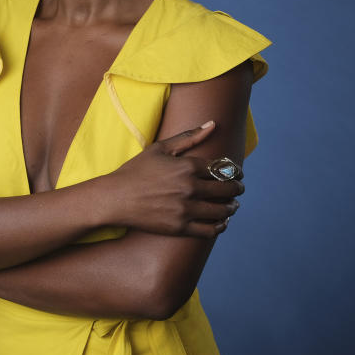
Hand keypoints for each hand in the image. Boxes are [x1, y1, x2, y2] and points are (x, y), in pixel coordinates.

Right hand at [102, 121, 244, 237]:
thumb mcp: (161, 148)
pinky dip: (220, 226)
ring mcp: (185, 209)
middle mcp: (189, 187)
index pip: (223, 168)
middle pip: (226, 189)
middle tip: (239, 189)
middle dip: (237, 189)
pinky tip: (221, 222)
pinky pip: (209, 230)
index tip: (237, 173)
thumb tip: (213, 124)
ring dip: (231, 207)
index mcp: (187, 166)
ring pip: (221, 210)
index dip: (234, 171)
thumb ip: (189, 136)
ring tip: (232, 206)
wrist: (115, 198)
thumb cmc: (136, 170)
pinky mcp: (180, 227)